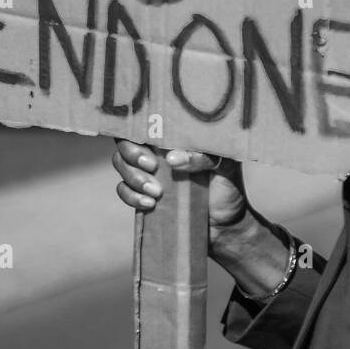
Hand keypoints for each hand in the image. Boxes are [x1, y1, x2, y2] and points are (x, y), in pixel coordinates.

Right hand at [112, 140, 248, 240]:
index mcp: (177, 139)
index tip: (150, 142)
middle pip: (127, 142)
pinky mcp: (143, 195)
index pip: (148, 122)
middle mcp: (159, 152)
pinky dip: (131, 196)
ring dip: (133, 177)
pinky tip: (150, 204)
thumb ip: (204, 157)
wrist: (226, 226)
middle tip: (151, 166)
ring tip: (156, 192)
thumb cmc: (227, 188)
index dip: (140, 128)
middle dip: (132, 154)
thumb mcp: (225, 167)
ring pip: (121, 164)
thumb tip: (173, 159)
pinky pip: (124, 191)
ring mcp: (149, 174)